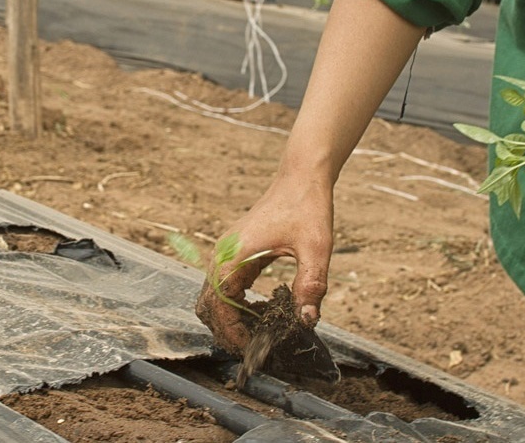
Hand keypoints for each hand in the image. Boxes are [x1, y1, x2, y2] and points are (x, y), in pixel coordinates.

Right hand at [194, 174, 333, 354]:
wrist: (301, 176)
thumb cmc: (307, 206)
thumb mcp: (316, 248)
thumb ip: (311, 285)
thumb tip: (306, 321)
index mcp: (235, 254)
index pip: (219, 303)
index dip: (230, 330)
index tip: (249, 348)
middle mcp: (224, 253)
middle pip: (208, 303)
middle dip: (225, 329)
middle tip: (252, 349)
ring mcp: (227, 252)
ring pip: (213, 295)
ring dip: (227, 318)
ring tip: (254, 336)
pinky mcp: (236, 251)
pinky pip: (224, 285)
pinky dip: (233, 304)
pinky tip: (258, 313)